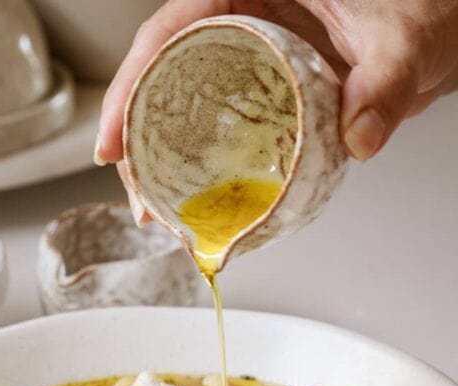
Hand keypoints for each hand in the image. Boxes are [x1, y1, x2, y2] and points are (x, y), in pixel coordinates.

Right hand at [95, 0, 457, 220]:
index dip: (132, 82)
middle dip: (134, 136)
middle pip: (162, 72)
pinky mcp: (258, 90)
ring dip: (158, 158)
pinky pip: (213, 123)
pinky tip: (189, 196)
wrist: (435, 32)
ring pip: (180, 101)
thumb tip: (359, 136)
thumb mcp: (406, 38)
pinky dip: (197, 162)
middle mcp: (241, 18)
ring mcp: (246, 57)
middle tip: (134, 195)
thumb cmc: (421, 10)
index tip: (115, 139)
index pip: (172, 27)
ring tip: (154, 210)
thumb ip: (387, 83)